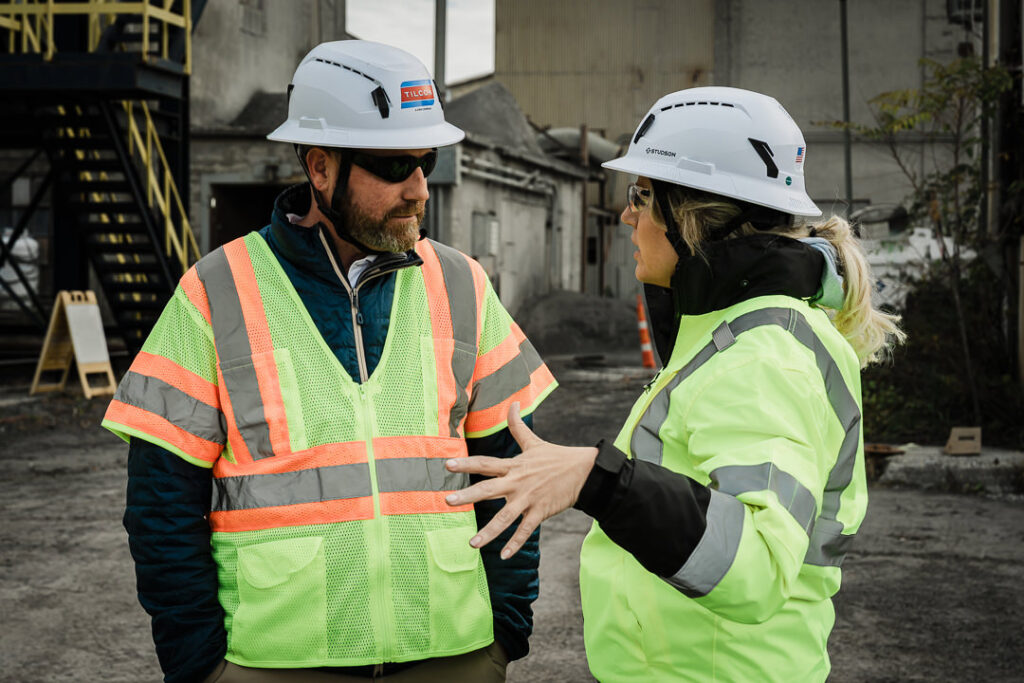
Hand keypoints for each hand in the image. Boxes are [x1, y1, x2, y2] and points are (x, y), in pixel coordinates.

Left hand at [445, 403, 597, 558]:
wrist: (584, 472)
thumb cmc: (555, 457)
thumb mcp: (534, 441)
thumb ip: (517, 425)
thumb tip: (513, 402)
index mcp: (514, 466)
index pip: (486, 464)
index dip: (466, 464)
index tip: (447, 465)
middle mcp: (517, 483)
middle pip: (488, 490)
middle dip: (467, 496)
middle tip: (447, 501)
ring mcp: (529, 499)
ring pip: (504, 517)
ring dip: (488, 532)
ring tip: (472, 544)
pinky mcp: (541, 512)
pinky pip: (525, 530)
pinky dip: (515, 543)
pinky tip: (503, 556)